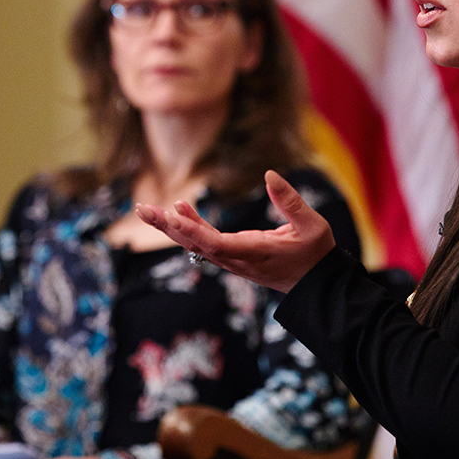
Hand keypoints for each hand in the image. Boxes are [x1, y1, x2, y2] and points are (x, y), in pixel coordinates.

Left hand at [135, 170, 335, 292]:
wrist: (316, 284)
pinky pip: (205, 243)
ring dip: (171, 227)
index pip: (218, 245)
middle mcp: (238, 261)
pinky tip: (178, 209)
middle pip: (196, 245)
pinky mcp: (233, 257)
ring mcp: (234, 261)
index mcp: (256, 254)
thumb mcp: (312, 225)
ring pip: (196, 244)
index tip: (173, 216)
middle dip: (168, 227)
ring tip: (147, 209)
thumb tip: (269, 174)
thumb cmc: (316, 253)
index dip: (194, 230)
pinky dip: (189, 226)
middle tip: (142, 210)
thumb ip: (290, 201)